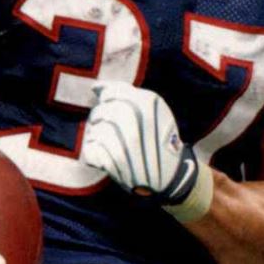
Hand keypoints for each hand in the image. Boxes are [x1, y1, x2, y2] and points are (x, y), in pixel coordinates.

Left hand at [82, 81, 212, 220]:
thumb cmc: (159, 139)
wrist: (171, 176)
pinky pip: (91, 149)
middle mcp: (138, 119)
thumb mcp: (154, 111)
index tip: (109, 104)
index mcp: (149, 102)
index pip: (112, 92)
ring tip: (110, 144)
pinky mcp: (116, 161)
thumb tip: (95, 87)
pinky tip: (106, 157)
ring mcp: (126, 141)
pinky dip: (94, 153)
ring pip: (95, 130)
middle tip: (108, 127)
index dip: (106, 98)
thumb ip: (126, 95)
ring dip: (97, 136)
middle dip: (99, 117)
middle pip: (101, 111)